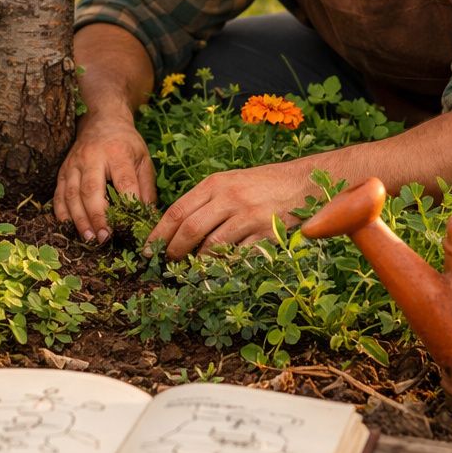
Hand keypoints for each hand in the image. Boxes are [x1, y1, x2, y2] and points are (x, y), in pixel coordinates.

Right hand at [54, 115, 156, 242]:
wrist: (102, 121)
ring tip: (89, 238)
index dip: (126, 205)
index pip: (123, 181)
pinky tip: (69, 228)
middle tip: (105, 238)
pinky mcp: (63, 170)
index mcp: (117, 153)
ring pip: (71, 194)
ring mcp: (74, 163)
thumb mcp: (143, 159)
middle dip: (97, 216)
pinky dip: (62, 213)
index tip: (130, 227)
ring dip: (79, 219)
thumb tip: (147, 217)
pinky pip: (58, 194)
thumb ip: (146, 188)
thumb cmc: (126, 144)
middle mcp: (92, 157)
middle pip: (91, 189)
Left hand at [147, 161, 312, 260]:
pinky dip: (226, 266)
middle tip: (169, 264)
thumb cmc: (262, 184)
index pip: (177, 211)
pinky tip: (220, 271)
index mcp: (215, 183)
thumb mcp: (230, 182)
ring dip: (199, 264)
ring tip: (193, 270)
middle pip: (190, 230)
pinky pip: (238, 257)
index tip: (148, 249)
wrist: (303, 182)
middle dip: (174, 252)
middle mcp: (229, 198)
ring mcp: (248, 216)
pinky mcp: (266, 234)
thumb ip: (205, 201)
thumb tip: (178, 228)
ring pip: (212, 247)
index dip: (159, 233)